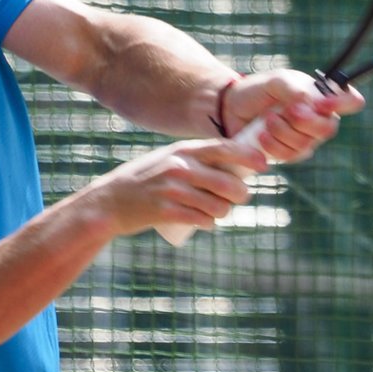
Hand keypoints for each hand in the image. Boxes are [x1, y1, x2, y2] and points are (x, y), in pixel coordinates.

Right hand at [84, 138, 268, 236]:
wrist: (108, 202)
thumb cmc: (144, 180)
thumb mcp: (167, 159)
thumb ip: (194, 159)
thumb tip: (233, 165)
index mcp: (182, 151)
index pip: (224, 148)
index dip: (248, 155)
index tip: (264, 164)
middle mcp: (180, 167)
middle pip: (228, 182)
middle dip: (240, 193)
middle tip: (238, 198)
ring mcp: (173, 190)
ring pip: (218, 205)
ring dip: (223, 212)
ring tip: (217, 212)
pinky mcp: (166, 212)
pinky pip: (201, 219)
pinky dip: (209, 223)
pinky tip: (207, 222)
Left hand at [220, 69, 365, 162]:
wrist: (231, 109)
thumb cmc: (258, 91)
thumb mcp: (276, 81)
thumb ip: (295, 89)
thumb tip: (312, 102)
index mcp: (322, 96)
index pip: (351, 100)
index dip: (343, 103)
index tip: (322, 103)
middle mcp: (319, 118)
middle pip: (329, 128)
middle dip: (306, 121)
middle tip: (287, 111)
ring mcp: (306, 138)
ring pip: (307, 143)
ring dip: (284, 131)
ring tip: (267, 119)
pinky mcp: (289, 154)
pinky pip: (290, 155)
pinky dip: (275, 144)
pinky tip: (262, 135)